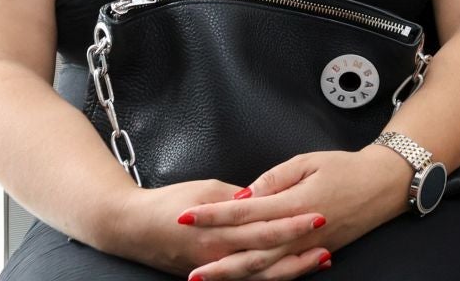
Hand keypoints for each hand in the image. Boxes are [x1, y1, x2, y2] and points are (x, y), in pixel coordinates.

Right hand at [106, 179, 325, 276]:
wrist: (130, 227)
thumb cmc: (167, 203)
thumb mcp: (207, 189)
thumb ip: (239, 197)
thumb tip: (265, 196)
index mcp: (218, 231)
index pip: (264, 228)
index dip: (293, 223)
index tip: (319, 213)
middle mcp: (217, 255)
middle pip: (267, 258)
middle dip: (300, 251)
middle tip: (329, 242)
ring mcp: (213, 269)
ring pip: (260, 276)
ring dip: (292, 269)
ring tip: (321, 259)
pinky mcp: (210, 276)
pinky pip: (246, 280)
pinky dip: (270, 276)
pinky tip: (291, 269)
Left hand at [174, 146, 409, 277]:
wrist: (384, 185)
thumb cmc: (347, 168)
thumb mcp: (309, 161)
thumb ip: (275, 179)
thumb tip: (245, 196)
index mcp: (295, 203)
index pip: (245, 212)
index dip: (213, 215)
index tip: (187, 216)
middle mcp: (300, 230)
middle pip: (251, 251)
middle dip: (218, 261)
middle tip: (189, 271)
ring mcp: (309, 246)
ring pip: (266, 267)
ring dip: (235, 275)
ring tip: (208, 279)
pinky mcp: (317, 252)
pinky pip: (285, 270)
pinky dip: (263, 277)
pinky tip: (244, 280)